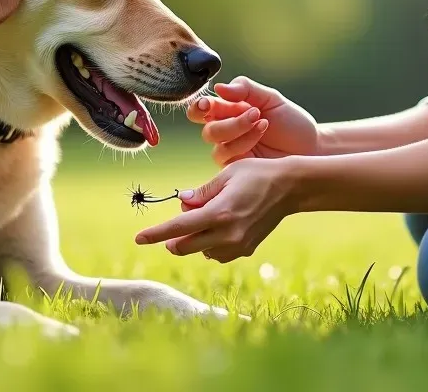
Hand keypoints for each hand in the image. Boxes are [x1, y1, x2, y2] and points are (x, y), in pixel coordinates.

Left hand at [134, 157, 296, 262]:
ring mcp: (237, 245)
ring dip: (195, 238)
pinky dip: (211, 243)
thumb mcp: (225, 175)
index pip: (178, 228)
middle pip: (185, 246)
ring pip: (201, 251)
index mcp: (218, 213)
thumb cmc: (256, 174)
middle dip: (173, 237)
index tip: (138, 238)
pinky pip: (217, 253)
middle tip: (183, 217)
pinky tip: (221, 226)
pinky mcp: (246, 250)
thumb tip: (181, 203)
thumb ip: (201, 193)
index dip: (155, 234)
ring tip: (210, 214)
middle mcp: (227, 234)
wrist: (290, 188)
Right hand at [187, 76, 318, 165]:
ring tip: (263, 121)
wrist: (311, 146)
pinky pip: (228, 155)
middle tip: (251, 111)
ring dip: (238, 128)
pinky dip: (245, 141)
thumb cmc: (290, 121)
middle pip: (207, 128)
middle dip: (227, 120)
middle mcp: (225, 131)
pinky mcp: (236, 167)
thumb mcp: (270, 98)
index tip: (209, 103)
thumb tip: (218, 87)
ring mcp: (230, 150)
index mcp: (228, 111)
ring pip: (216, 142)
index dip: (198, 107)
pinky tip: (262, 130)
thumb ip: (245, 89)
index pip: (201, 109)